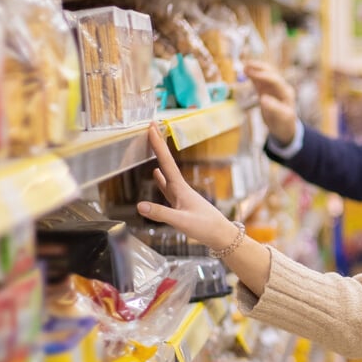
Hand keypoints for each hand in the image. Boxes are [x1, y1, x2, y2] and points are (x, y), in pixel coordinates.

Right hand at [136, 122, 239, 250]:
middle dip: (158, 146)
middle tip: (152, 128)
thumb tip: (139, 205)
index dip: (158, 144)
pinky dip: (161, 180)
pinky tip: (157, 176)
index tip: (152, 126)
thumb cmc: (205, 228)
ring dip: (159, 160)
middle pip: (166, 162)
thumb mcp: (181, 221)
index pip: (166, 162)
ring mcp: (182, 195)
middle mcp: (181, 188)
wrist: (222, 235)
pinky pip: (167, 188)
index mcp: (180, 188)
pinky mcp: (182, 204)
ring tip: (151, 148)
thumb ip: (160, 213)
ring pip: (167, 173)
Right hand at [244, 59, 297, 144]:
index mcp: (286, 93)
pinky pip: (259, 81)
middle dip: (259, 69)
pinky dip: (253, 76)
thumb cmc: (284, 124)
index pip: (275, 80)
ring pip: (264, 75)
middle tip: (247, 65)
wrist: (283, 128)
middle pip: (270, 73)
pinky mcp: (266, 91)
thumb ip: (274, 108)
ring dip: (255, 69)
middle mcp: (280, 88)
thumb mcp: (280, 119)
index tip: (252, 74)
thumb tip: (263, 99)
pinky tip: (245, 71)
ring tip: (245, 66)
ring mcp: (273, 89)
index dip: (264, 76)